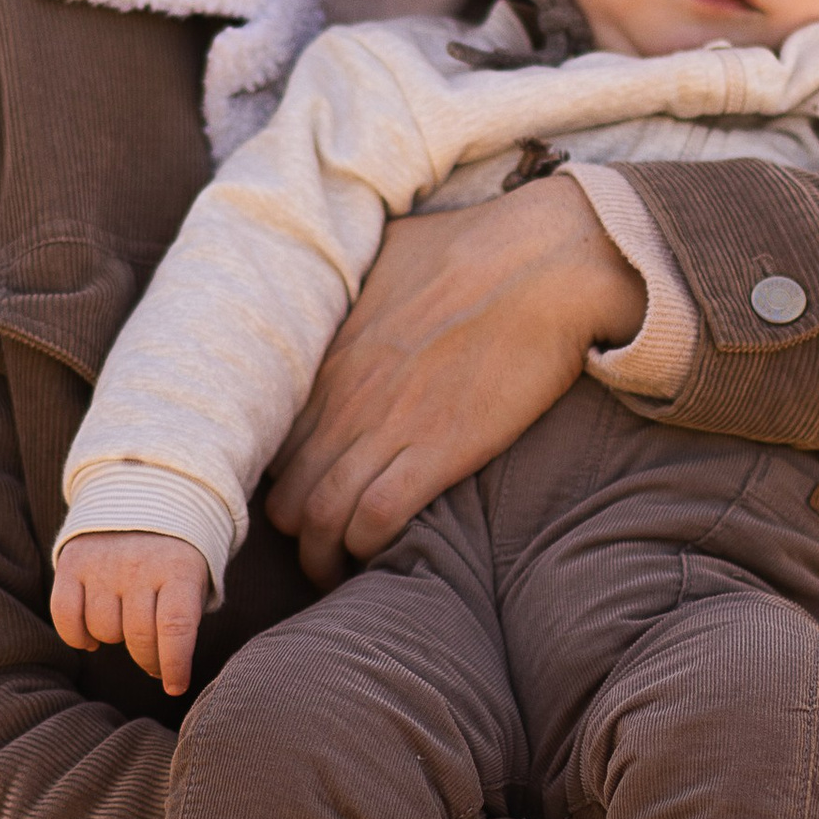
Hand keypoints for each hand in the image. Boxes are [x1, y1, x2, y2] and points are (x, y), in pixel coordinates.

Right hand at [50, 532, 210, 696]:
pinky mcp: (72, 562)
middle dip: (148, 660)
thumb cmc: (173, 559)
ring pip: (103, 630)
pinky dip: (76, 637)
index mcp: (178, 569)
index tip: (176, 687)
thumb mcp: (194, 580)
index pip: (175, 627)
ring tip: (126, 629)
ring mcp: (102, 564)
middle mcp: (138, 565)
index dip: (174, 664)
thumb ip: (184, 620)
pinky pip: (65, 615)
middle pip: (138, 636)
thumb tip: (168, 674)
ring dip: (115, 640)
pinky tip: (91, 640)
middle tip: (154, 663)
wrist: (143, 496)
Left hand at [268, 173, 644, 584]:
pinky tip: (378, 556)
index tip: (304, 492)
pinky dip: (367, 548)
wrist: (546, 262)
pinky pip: (375, 519)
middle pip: (286, 490)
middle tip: (319, 545)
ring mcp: (386, 424)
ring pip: (321, 517)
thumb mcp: (388, 249)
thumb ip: (357, 279)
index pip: (272, 438)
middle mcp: (343, 394)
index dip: (283, 476)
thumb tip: (352, 281)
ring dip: (325, 558)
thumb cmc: (478, 246)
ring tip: (340, 572)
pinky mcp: (436, 449)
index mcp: (328, 351)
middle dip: (296, 530)